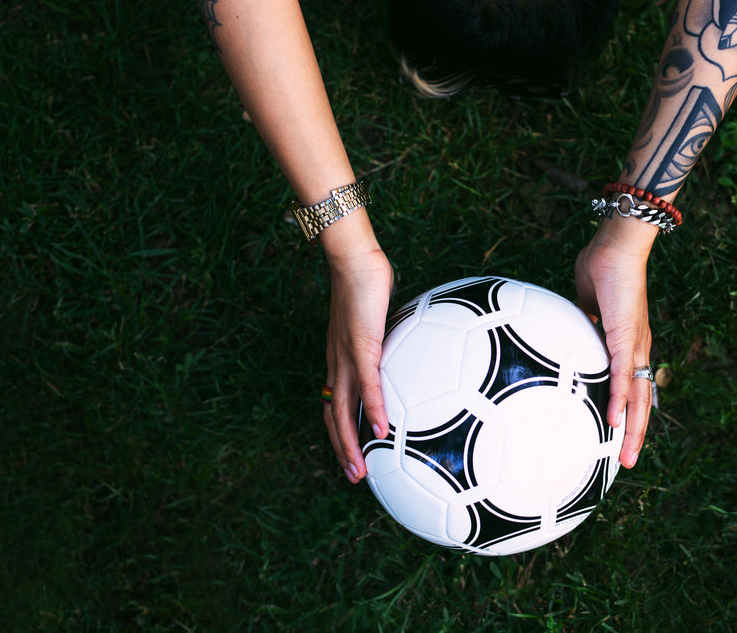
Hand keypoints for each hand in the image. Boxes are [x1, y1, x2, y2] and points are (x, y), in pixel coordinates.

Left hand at [322, 239, 393, 483]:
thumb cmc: (365, 283)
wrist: (355, 260)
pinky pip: (368, 385)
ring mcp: (346, 357)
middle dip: (342, 450)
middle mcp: (337, 364)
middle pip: (332, 416)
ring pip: (342, 410)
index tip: (352, 454)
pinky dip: (373, 409)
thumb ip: (385, 337)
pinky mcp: (361, 347)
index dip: (339, 432)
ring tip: (360, 469)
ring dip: (351, 443)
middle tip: (355, 476)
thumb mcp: (376, 318)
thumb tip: (404, 342)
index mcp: (339, 359)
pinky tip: (383, 429)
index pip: (333, 404)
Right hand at [575, 216, 657, 468]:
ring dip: (634, 429)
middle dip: (636, 434)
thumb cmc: (602, 268)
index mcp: (628, 343)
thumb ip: (581, 324)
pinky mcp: (626, 338)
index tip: (620, 436)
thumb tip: (566, 336)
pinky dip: (620, 401)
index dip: (629, 412)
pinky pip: (623, 377)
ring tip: (627, 456)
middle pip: (641, 401)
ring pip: (638, 397)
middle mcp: (637, 349)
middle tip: (628, 461)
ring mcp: (634, 346)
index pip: (632, 386)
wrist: (615, 247)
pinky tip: (615, 422)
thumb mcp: (587, 305)